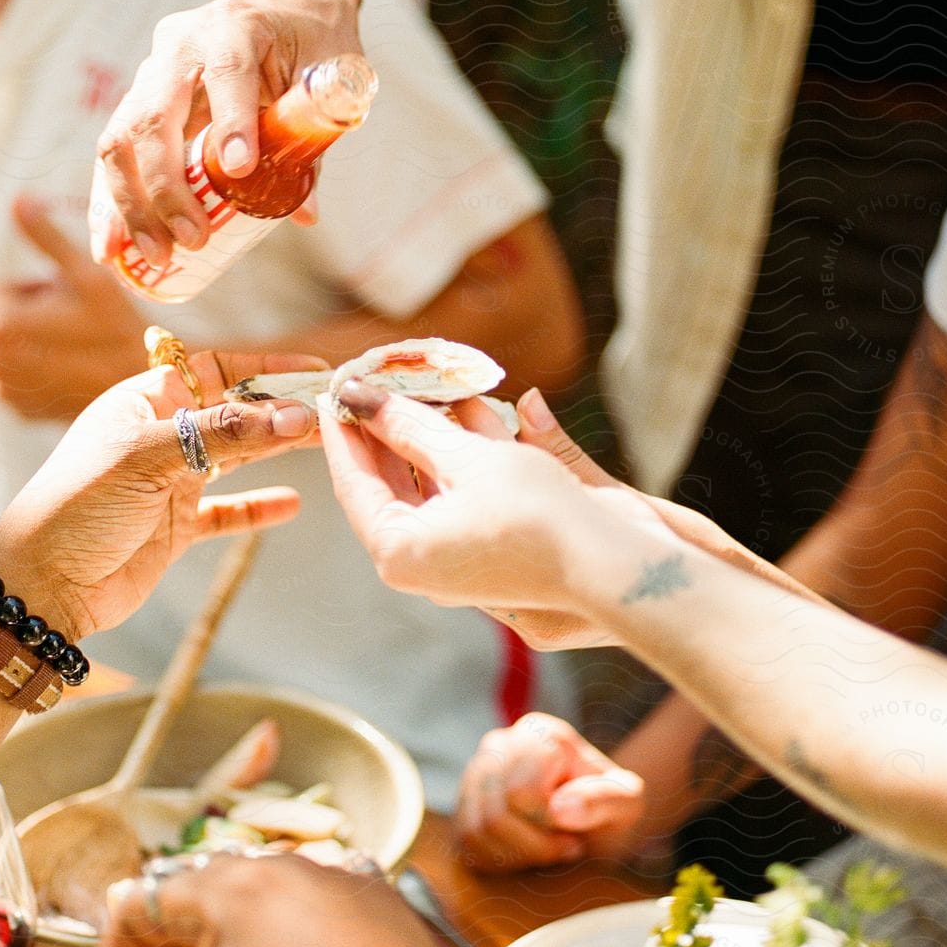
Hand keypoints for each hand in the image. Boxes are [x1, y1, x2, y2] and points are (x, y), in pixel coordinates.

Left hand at [0, 197, 147, 421]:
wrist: (144, 386)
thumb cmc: (118, 326)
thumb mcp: (86, 274)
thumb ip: (46, 238)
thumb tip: (18, 199)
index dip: (24, 285)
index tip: (59, 296)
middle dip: (25, 311)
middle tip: (70, 319)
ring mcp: (1, 391)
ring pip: (4, 344)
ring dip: (30, 338)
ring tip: (73, 342)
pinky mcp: (16, 410)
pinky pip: (15, 373)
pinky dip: (36, 366)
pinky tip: (71, 367)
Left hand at [0, 350, 322, 639]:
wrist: (42, 584)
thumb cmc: (78, 504)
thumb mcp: (149, 457)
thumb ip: (223, 435)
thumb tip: (293, 416)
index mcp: (146, 401)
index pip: (216, 370)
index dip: (264, 367)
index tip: (311, 369)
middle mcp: (161, 436)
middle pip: (234, 412)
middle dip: (281, 408)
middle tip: (332, 408)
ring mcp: (169, 482)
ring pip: (236, 457)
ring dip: (277, 450)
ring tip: (324, 443)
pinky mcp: (175, 527)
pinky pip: (226, 511)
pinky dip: (256, 507)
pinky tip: (290, 504)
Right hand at [89, 0, 361, 268]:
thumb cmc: (313, 39)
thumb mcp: (329, 78)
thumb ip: (314, 139)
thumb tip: (302, 214)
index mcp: (234, 26)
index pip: (226, 73)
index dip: (230, 122)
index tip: (239, 171)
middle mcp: (180, 44)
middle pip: (154, 117)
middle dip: (165, 189)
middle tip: (191, 240)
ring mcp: (152, 70)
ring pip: (122, 139)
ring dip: (130, 204)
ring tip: (149, 256)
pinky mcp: (139, 98)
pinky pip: (115, 153)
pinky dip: (109, 202)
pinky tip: (109, 247)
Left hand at [320, 384, 624, 641]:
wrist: (611, 563)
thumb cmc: (536, 513)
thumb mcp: (465, 456)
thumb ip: (406, 425)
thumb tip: (358, 397)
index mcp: (398, 551)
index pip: (353, 480)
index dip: (343, 427)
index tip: (334, 386)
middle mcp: (417, 566)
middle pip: (385, 484)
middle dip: (383, 428)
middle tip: (372, 380)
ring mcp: (449, 565)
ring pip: (421, 488)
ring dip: (420, 437)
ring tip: (413, 386)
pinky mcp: (481, 556)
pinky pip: (452, 498)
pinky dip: (451, 459)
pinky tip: (453, 416)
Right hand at [456, 713, 645, 872]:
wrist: (595, 821)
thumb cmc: (610, 809)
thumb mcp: (628, 803)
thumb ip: (606, 799)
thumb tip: (561, 808)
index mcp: (539, 734)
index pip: (521, 791)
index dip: (549, 824)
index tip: (576, 832)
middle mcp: (499, 745)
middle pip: (495, 814)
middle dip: (535, 846)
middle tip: (565, 848)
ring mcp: (475, 774)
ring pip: (475, 831)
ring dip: (517, 857)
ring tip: (547, 851)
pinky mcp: (463, 804)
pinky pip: (464, 844)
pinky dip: (497, 862)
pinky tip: (525, 856)